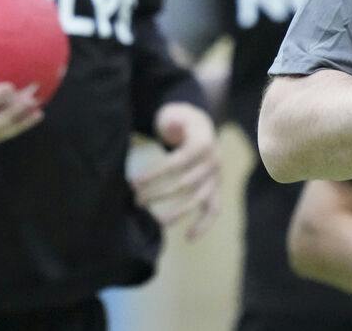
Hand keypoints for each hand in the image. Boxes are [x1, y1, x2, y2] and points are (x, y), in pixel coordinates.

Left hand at [129, 102, 219, 240]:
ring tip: (159, 222)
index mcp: (202, 143)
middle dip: (160, 193)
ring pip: (199, 198)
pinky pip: (213, 210)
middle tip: (138, 200)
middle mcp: (213, 162)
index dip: (156, 173)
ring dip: (179, 212)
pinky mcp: (216, 188)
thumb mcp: (177, 113)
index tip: (135, 183)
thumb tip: (170, 129)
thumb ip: (172, 120)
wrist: (202, 126)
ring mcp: (216, 177)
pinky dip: (204, 225)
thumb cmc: (183, 121)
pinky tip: (189, 237)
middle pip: (186, 183)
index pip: (177, 163)